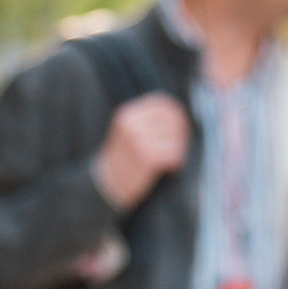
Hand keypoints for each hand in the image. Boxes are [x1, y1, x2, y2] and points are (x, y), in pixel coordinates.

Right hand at [93, 93, 189, 211]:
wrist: (106, 185)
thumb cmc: (124, 159)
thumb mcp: (130, 131)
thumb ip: (150, 120)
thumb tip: (181, 114)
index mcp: (129, 114)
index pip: (163, 104)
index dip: (176, 115)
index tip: (180, 129)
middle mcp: (133, 124)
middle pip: (173, 120)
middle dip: (180, 136)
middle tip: (175, 150)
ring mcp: (139, 139)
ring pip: (176, 138)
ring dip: (178, 151)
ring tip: (168, 161)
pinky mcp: (147, 156)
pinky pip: (174, 154)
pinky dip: (176, 163)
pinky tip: (168, 169)